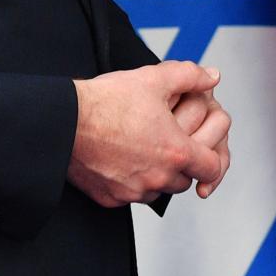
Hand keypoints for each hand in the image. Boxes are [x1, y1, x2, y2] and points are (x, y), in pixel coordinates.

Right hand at [69, 62, 225, 207]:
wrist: (62, 121)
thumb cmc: (104, 102)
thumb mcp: (154, 79)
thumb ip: (190, 77)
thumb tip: (211, 77)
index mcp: (175, 151)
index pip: (212, 168)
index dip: (212, 157)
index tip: (204, 150)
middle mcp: (157, 177)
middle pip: (186, 181)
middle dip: (184, 164)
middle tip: (171, 143)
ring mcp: (133, 191)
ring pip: (160, 191)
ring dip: (160, 175)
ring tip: (148, 150)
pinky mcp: (111, 198)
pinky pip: (131, 197)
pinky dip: (133, 182)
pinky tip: (125, 160)